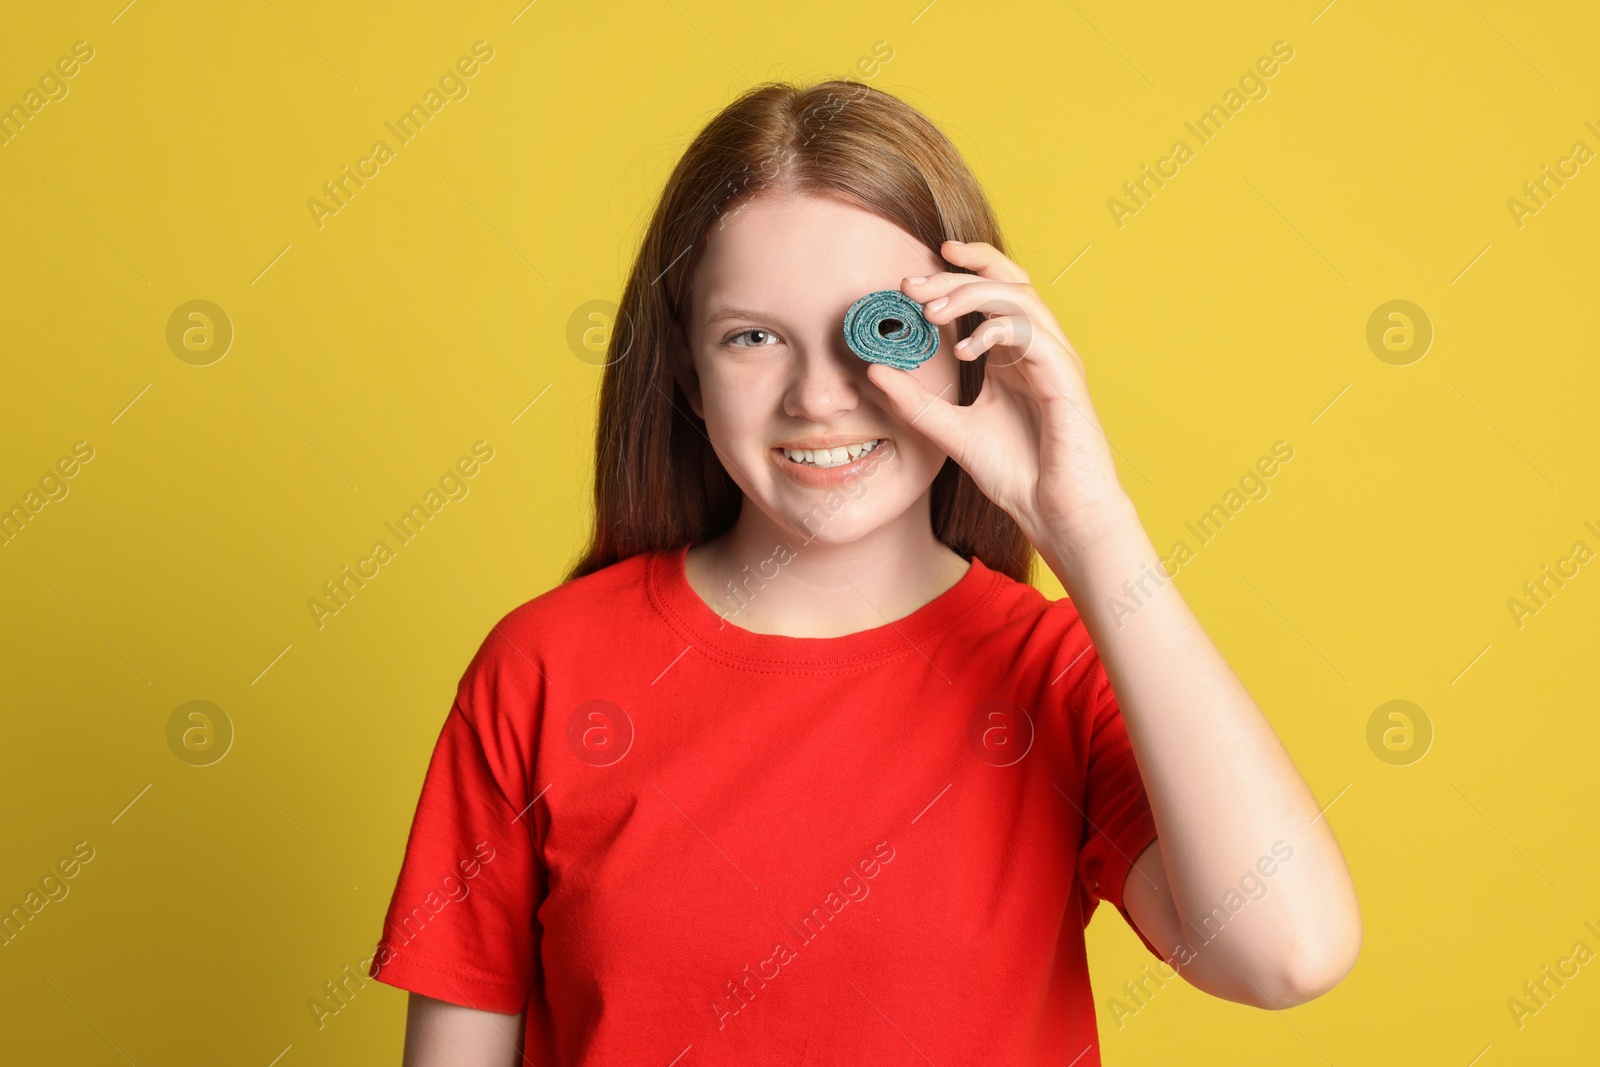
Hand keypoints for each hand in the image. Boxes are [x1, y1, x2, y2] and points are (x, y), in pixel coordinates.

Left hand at [865, 239, 1132, 550]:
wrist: (1057, 513)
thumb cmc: (1018, 474)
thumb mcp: (951, 433)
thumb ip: (916, 403)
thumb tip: (874, 370)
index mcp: (1014, 354)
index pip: (989, 292)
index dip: (955, 275)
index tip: (908, 281)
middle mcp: (1038, 348)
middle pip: (1005, 281)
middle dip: (958, 274)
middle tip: (911, 285)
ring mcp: (1055, 359)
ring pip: (1020, 297)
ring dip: (973, 295)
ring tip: (931, 311)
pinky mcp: (1065, 378)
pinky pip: (1034, 334)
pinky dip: (997, 330)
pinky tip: (964, 349)